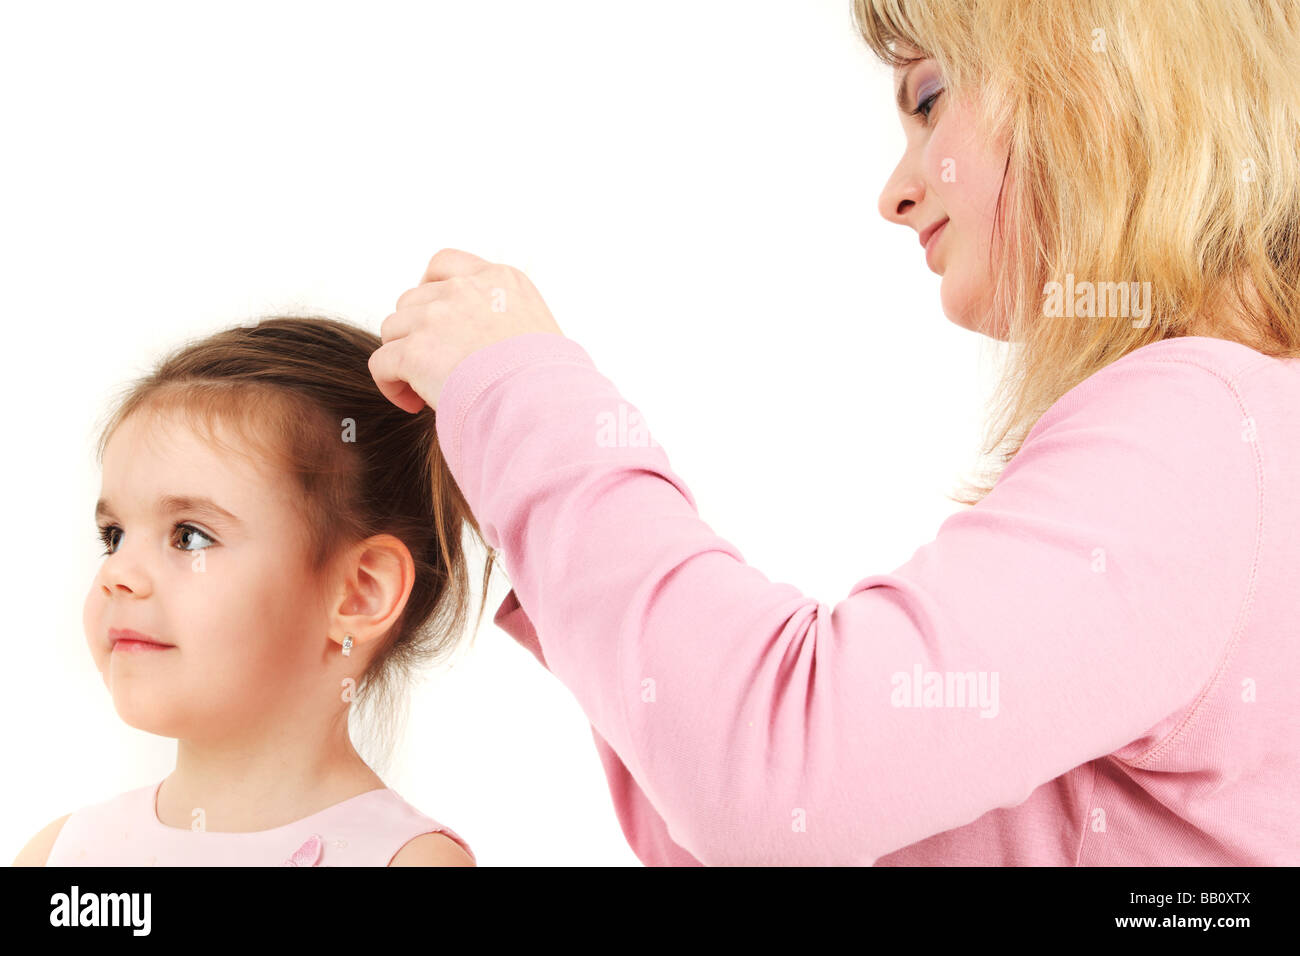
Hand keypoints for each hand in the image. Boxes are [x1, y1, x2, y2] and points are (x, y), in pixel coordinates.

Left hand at [369, 248, 563, 412]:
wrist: (542, 405)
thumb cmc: (550, 383)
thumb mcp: (539, 329)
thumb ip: (505, 318)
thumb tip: (481, 341)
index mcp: (500, 279)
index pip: (445, 264)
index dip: (430, 290)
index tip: (434, 319)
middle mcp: (466, 289)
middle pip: (413, 300)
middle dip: (417, 331)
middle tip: (434, 366)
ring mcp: (437, 317)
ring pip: (393, 329)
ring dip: (403, 356)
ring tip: (424, 387)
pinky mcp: (415, 350)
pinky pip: (381, 363)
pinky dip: (391, 384)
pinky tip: (412, 403)